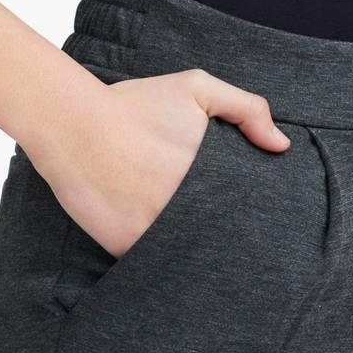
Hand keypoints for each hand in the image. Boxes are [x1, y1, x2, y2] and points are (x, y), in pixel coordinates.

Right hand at [29, 68, 289, 258]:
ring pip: (190, 255)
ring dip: (196, 255)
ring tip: (204, 253)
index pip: (248, 209)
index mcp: (213, 177)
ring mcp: (157, 232)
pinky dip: (160, 260)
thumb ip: (246, 109)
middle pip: (223, 237)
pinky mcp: (128, 247)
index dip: (252, 216)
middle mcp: (189, 209)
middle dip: (229, 240)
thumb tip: (282, 146)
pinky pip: (153, 263)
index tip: (254, 219)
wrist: (71, 124)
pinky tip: (164, 253)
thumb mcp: (195, 88)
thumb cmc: (133, 105)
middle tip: (234, 242)